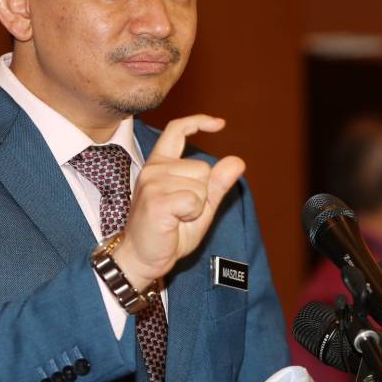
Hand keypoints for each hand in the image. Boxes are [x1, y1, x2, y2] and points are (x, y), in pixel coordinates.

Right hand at [115, 114, 244, 289]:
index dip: (198, 122)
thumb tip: (237, 161)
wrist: (143, 258)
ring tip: (176, 218)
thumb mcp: (200, 206)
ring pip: (201, 185)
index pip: (176, 131)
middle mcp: (154, 169)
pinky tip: (174, 222)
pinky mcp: (156, 200)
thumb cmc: (168, 232)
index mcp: (160, 165)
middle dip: (203, 193)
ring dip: (197, 207)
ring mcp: (152, 183)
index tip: (219, 124)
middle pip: (203, 167)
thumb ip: (216, 184)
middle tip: (182, 213)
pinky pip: (194, 200)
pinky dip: (192, 215)